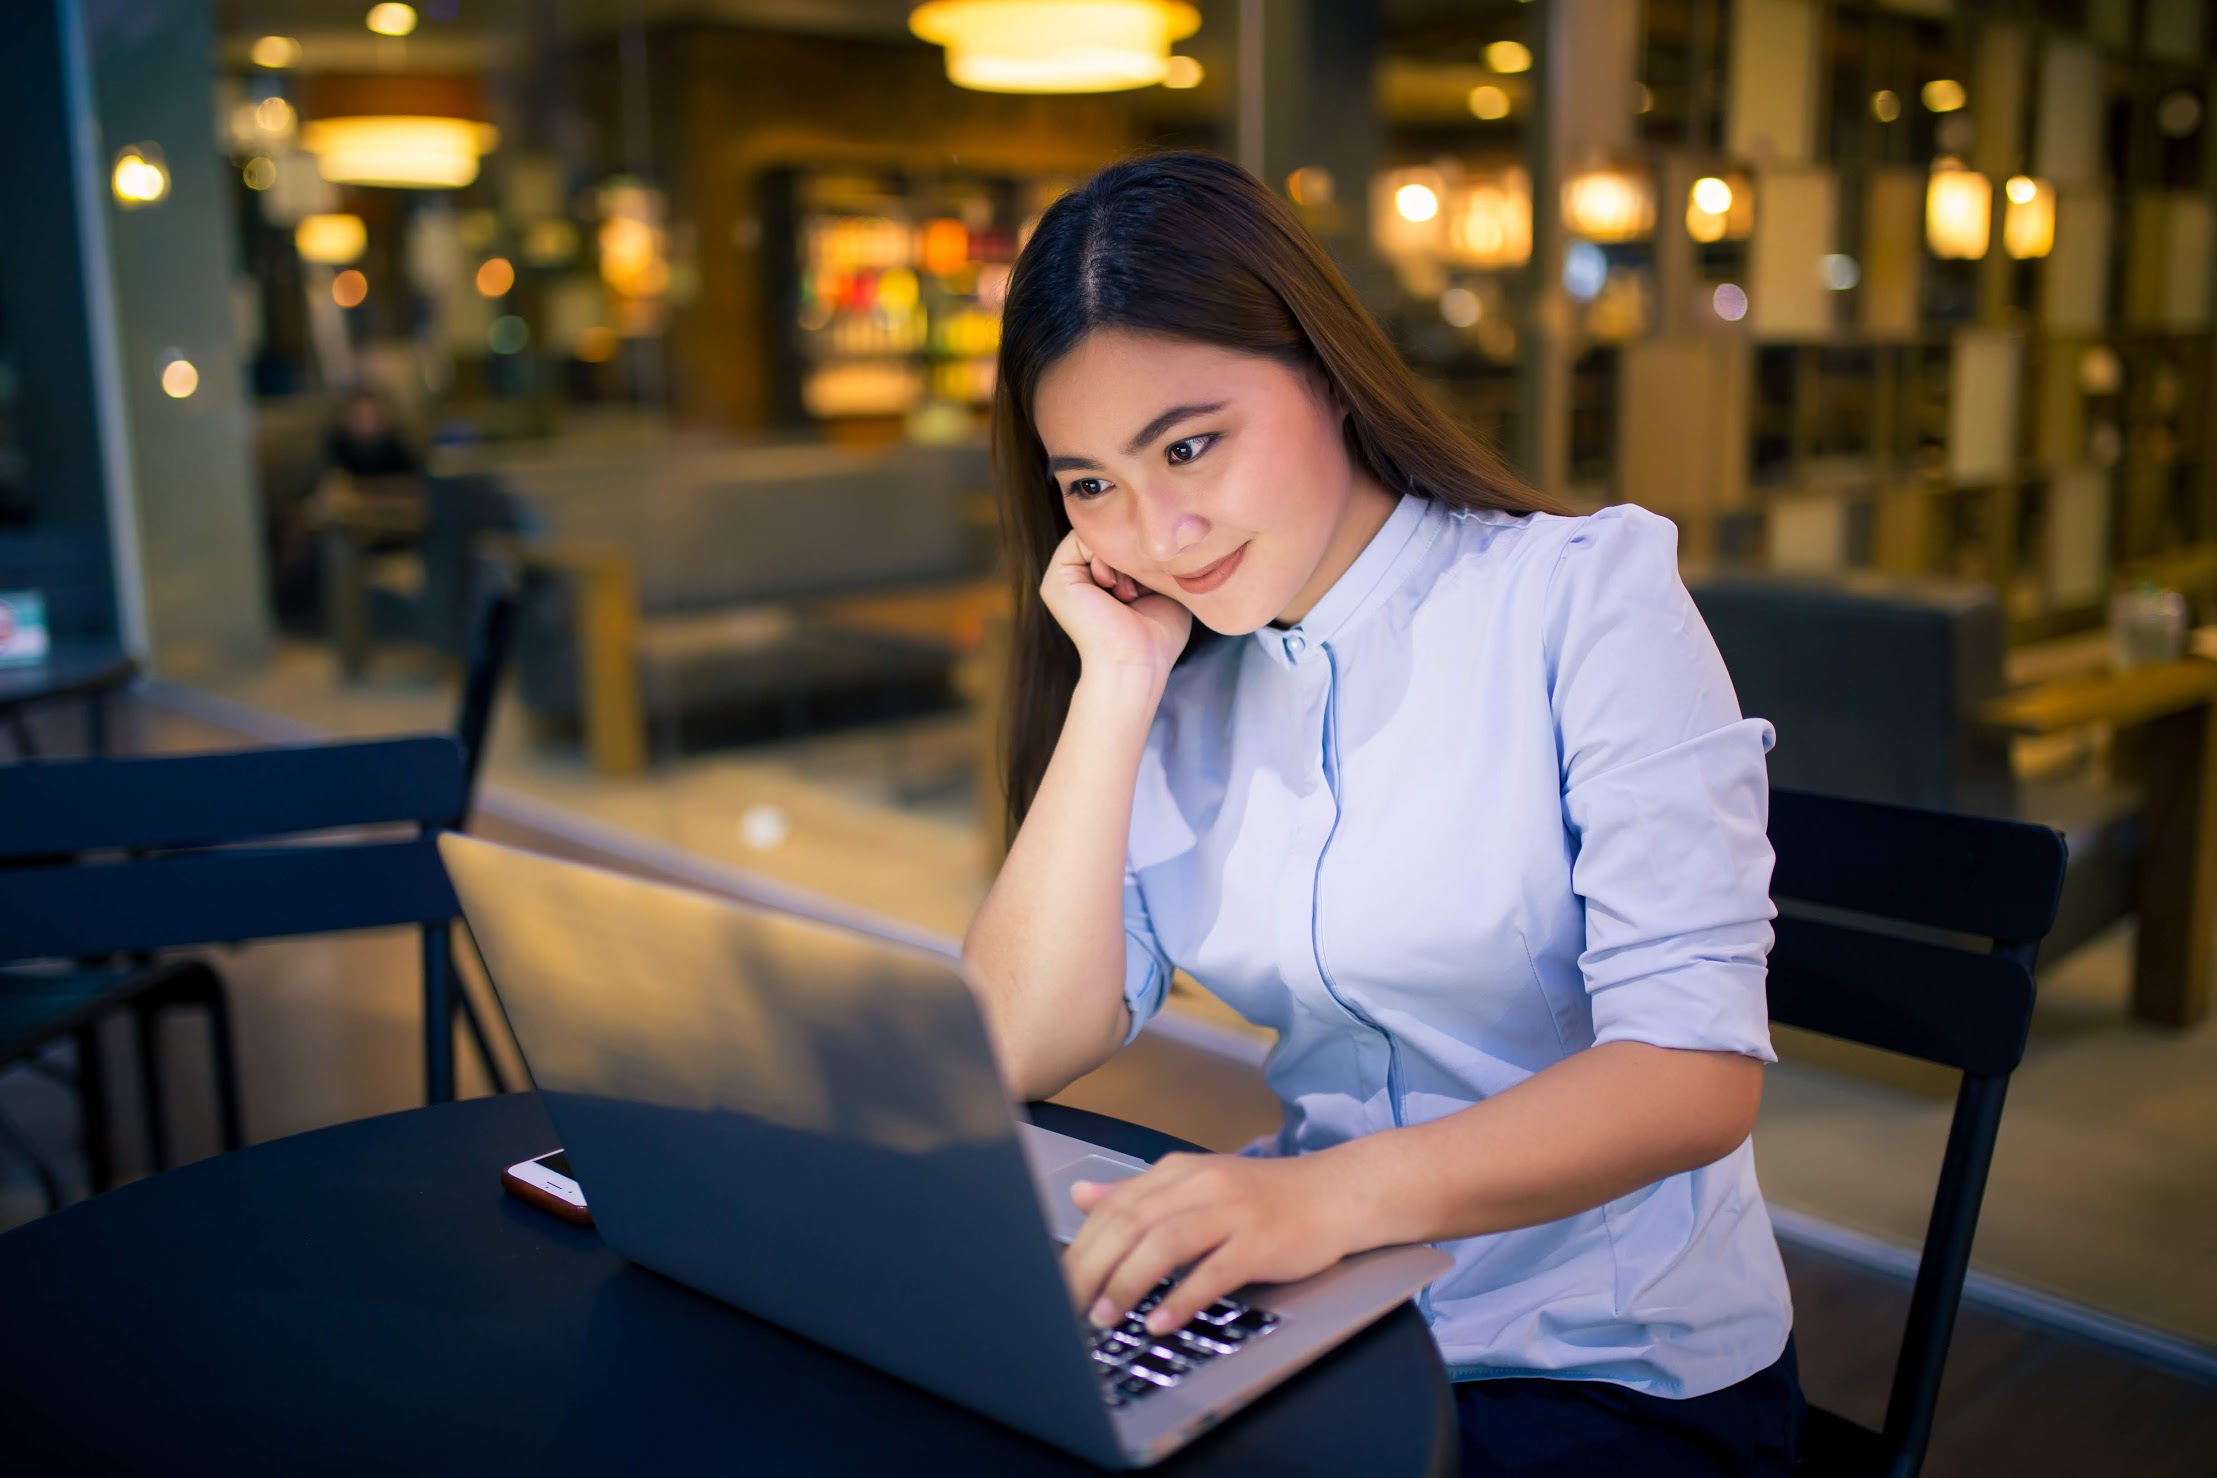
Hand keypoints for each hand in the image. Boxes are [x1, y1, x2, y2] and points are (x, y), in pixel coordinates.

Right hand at [1038, 530, 1191, 683]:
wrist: (1136, 661)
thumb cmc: (1156, 638)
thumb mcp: (1159, 590)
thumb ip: (1149, 563)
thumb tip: (1147, 536)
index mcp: (1098, 585)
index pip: (1120, 545)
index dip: (1140, 553)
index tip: (1151, 583)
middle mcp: (1079, 580)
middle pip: (1109, 538)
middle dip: (1130, 554)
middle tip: (1138, 589)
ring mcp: (1064, 578)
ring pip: (1097, 536)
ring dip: (1119, 557)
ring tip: (1126, 592)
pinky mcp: (1058, 577)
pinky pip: (1082, 537)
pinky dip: (1104, 553)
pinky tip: (1112, 585)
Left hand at [1062, 1152, 1361, 1337]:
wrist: (1335, 1193)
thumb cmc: (1264, 1197)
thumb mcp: (1196, 1184)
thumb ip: (1138, 1193)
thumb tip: (1081, 1196)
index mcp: (1179, 1171)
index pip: (1115, 1205)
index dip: (1082, 1245)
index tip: (1058, 1281)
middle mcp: (1201, 1185)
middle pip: (1131, 1222)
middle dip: (1092, 1267)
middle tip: (1068, 1306)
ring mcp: (1232, 1211)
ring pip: (1165, 1242)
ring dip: (1128, 1282)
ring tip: (1106, 1316)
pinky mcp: (1260, 1241)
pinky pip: (1214, 1271)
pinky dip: (1182, 1297)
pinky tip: (1160, 1320)